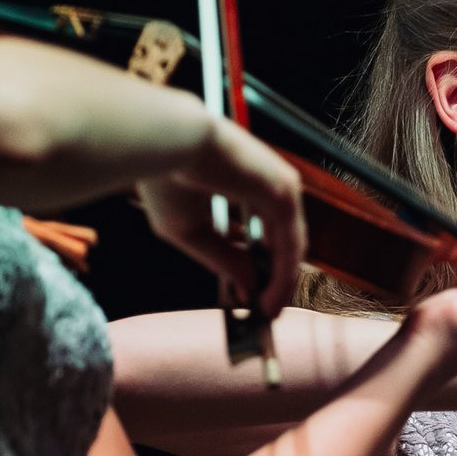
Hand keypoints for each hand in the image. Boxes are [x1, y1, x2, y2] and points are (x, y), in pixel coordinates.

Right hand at [134, 116, 308, 311]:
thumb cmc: (166, 178)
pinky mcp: (284, 193)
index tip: (253, 295)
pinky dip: (282, 276)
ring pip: (289, 247)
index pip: (265, 231)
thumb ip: (223, 258)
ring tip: (268, 312)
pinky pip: (289, 244)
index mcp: (247, 184)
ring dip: (281, 283)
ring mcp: (280, 187)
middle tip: (267, 310)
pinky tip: (269, 299)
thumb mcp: (192, 230)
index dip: (260, 265)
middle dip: (275, 279)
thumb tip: (249, 288)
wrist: (167, 143)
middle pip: (282, 241)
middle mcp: (269, 184)